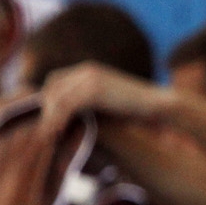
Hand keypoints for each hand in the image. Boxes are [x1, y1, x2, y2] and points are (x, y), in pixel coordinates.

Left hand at [38, 63, 173, 138]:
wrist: (160, 105)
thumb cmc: (141, 109)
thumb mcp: (111, 101)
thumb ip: (92, 102)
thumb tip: (75, 116)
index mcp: (91, 69)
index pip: (56, 80)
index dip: (50, 99)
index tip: (50, 119)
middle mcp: (88, 69)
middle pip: (52, 86)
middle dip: (47, 108)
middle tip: (45, 129)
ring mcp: (91, 78)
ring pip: (57, 96)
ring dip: (49, 116)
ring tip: (48, 135)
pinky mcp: (94, 90)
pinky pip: (67, 105)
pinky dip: (58, 119)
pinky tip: (57, 132)